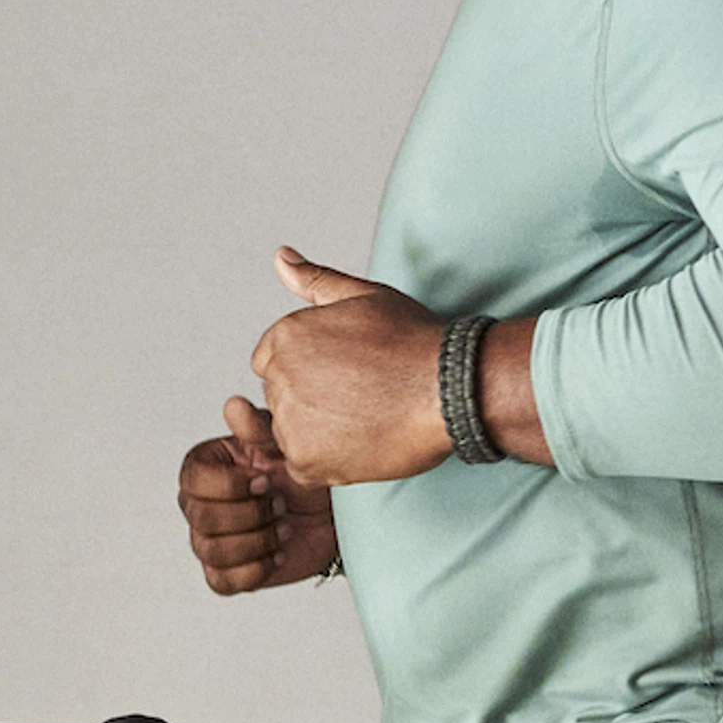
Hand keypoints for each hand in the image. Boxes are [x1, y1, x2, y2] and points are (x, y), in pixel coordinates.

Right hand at [177, 395, 340, 594]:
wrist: (331, 513)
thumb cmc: (304, 472)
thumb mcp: (287, 444)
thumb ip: (260, 428)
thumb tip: (235, 406)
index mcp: (205, 467)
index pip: (193, 479)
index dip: (230, 485)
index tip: (265, 480)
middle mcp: (199, 504)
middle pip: (202, 518)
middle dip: (251, 514)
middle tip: (280, 504)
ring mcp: (209, 540)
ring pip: (213, 551)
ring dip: (258, 541)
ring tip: (284, 528)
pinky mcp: (226, 573)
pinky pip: (223, 581)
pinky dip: (256, 569)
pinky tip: (277, 553)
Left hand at [249, 249, 452, 487]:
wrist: (450, 389)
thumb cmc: (414, 342)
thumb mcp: (363, 296)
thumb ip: (315, 280)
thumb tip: (281, 256)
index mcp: (286, 336)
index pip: (271, 362)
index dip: (309, 369)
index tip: (343, 373)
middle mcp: (279, 377)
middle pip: (282, 398)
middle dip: (312, 399)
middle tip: (361, 396)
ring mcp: (291, 422)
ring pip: (291, 433)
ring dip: (319, 432)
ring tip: (364, 418)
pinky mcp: (307, 461)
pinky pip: (303, 466)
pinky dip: (329, 460)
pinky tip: (362, 440)